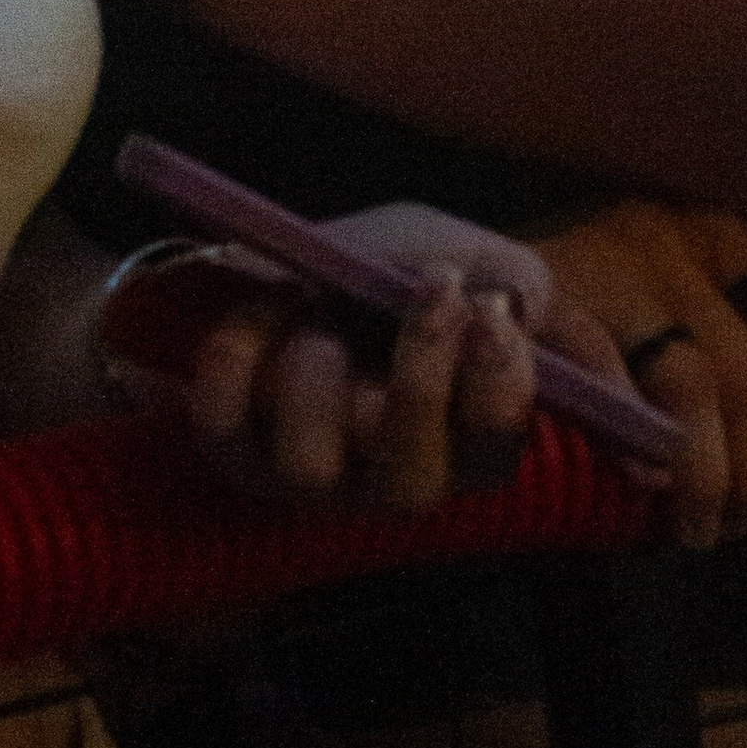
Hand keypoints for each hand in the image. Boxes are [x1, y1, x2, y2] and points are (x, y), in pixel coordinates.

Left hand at [123, 205, 558, 511]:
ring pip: (310, 471)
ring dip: (319, 390)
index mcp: (469, 445)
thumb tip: (526, 306)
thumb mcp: (491, 263)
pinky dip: (233, 364)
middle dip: (421, 386)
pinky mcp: (238, 443)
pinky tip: (266, 306)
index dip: (497, 389)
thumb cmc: (436, 275)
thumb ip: (526, 287)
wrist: (345, 267)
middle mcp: (392, 477)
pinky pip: (219, 425)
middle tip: (433, 292)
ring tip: (326, 319)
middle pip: (409, 484)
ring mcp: (311, 471)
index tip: (495, 311)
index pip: (495, 451)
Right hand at [531, 195, 746, 545]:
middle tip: (737, 523)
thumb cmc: (597, 290)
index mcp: (711, 225)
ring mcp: (606, 262)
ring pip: (693, 384)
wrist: (467, 287)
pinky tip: (642, 485)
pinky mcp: (547, 301)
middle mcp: (667, 233)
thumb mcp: (683, 266)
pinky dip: (635, 439)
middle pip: (746, 374)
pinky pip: (609, 380)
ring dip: (703, 475)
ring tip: (697, 527)